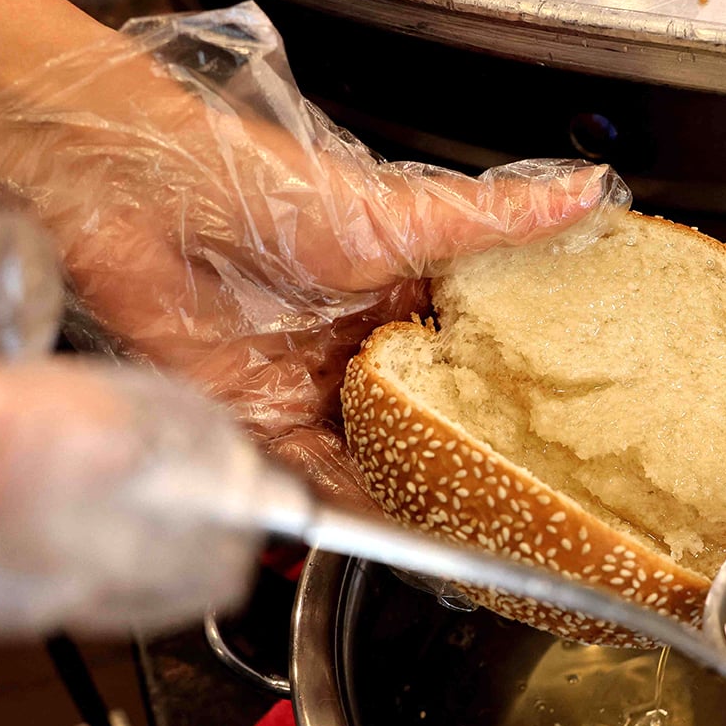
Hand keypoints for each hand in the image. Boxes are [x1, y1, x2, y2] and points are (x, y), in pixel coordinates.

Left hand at [0, 3, 628, 497]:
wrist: (137, 194)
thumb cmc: (259, 183)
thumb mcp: (394, 213)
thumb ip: (490, 219)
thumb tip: (588, 188)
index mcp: (397, 294)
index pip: (465, 360)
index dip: (504, 402)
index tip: (553, 442)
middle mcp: (353, 348)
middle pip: (417, 423)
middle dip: (454, 466)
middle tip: (513, 511)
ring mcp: (302, 386)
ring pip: (364, 460)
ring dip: (398, 498)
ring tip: (453, 541)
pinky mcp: (247, 416)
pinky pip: (298, 478)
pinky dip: (328, 511)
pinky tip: (367, 538)